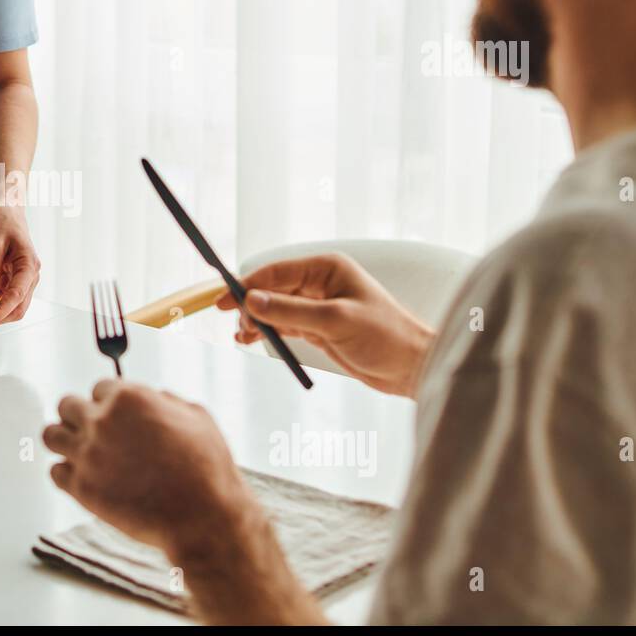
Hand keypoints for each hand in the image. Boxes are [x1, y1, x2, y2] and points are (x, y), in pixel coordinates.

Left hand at [0, 207, 39, 324]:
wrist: (7, 214)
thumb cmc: (2, 224)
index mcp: (29, 265)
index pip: (17, 294)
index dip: (2, 310)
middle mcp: (30, 276)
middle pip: (19, 307)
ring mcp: (24, 280)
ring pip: (14, 306)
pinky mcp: (15, 281)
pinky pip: (7, 298)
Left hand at [43, 380, 249, 552]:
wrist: (201, 518)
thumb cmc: (206, 469)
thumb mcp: (197, 419)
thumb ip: (168, 401)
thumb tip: (156, 396)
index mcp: (129, 398)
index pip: (98, 388)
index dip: (109, 403)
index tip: (115, 417)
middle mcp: (102, 422)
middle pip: (66, 406)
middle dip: (80, 417)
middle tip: (94, 433)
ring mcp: (88, 455)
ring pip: (51, 435)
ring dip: (64, 441)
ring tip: (81, 452)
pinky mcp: (81, 488)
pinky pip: (55, 472)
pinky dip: (66, 474)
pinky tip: (85, 478)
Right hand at [217, 253, 434, 396]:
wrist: (412, 367)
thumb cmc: (385, 336)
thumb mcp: (335, 321)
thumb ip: (291, 311)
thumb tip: (251, 301)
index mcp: (327, 269)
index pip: (276, 272)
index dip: (247, 285)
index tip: (223, 300)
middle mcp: (320, 283)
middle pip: (271, 289)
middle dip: (251, 306)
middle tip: (239, 327)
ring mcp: (317, 306)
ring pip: (274, 308)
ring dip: (256, 321)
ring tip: (242, 337)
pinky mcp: (317, 328)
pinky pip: (283, 325)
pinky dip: (267, 332)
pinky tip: (251, 340)